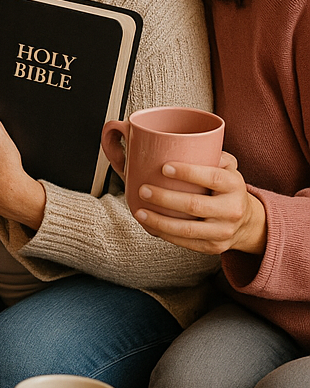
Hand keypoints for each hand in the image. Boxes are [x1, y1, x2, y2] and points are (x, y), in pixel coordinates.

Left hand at [134, 151, 266, 254]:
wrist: (248, 221)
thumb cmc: (227, 187)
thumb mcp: (227, 167)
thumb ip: (210, 152)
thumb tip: (174, 140)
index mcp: (234, 185)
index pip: (212, 177)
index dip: (188, 172)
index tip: (164, 167)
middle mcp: (232, 210)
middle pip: (195, 205)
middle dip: (165, 198)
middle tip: (144, 189)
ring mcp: (223, 231)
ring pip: (188, 229)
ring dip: (159, 221)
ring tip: (139, 211)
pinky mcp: (213, 247)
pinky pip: (186, 243)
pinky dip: (164, 234)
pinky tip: (149, 225)